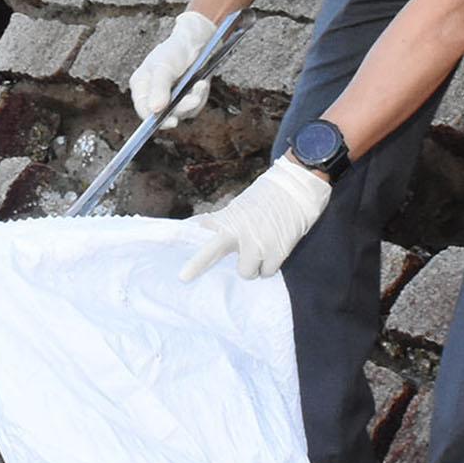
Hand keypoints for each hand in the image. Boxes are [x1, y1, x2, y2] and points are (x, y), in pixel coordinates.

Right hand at [130, 10, 218, 128]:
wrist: (196, 43)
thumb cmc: (175, 51)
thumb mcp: (164, 66)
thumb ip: (159, 88)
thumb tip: (155, 109)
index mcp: (141, 86)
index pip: (143, 109)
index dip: (155, 118)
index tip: (172, 121)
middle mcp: (153, 96)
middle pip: (163, 115)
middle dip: (181, 108)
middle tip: (194, 99)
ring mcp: (170, 99)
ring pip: (181, 113)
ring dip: (193, 100)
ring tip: (200, 84)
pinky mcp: (185, 100)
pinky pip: (193, 108)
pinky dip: (199, 96)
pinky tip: (202, 83)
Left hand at [179, 156, 332, 280]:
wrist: (296, 187)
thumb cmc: (266, 199)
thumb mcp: (239, 208)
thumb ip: (221, 224)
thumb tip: (200, 232)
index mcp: (227, 219)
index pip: (198, 228)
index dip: (181, 238)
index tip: (167, 250)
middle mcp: (238, 231)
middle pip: (210, 250)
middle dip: (197, 263)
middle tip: (182, 276)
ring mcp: (257, 242)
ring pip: (245, 273)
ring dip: (252, 268)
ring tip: (259, 254)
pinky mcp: (277, 250)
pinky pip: (266, 273)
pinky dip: (269, 267)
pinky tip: (273, 252)